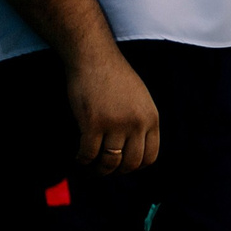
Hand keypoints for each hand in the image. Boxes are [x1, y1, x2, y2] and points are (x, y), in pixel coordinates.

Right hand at [69, 51, 160, 174]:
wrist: (95, 59)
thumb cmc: (115, 78)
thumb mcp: (140, 100)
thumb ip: (140, 122)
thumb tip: (133, 150)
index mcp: (152, 118)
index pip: (150, 157)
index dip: (134, 166)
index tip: (121, 166)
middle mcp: (137, 123)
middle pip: (131, 164)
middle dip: (116, 171)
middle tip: (102, 168)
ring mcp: (116, 124)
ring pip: (109, 162)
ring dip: (97, 169)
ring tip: (89, 165)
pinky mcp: (93, 123)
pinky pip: (88, 154)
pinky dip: (82, 160)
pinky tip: (78, 157)